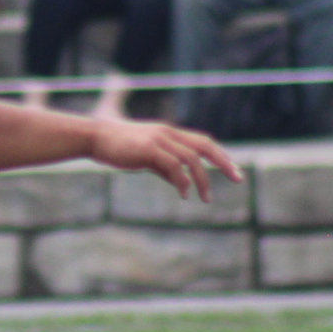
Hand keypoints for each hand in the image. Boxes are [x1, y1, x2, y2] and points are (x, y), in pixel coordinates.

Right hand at [88, 121, 241, 201]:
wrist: (94, 138)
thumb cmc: (118, 148)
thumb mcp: (146, 158)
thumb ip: (165, 168)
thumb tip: (182, 184)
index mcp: (169, 133)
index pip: (202, 141)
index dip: (220, 155)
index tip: (233, 170)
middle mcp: (168, 133)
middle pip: (205, 145)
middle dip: (224, 162)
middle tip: (238, 178)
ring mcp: (159, 139)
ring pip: (191, 158)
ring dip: (202, 179)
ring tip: (205, 198)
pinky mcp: (149, 149)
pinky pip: (173, 166)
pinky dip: (182, 181)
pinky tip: (184, 195)